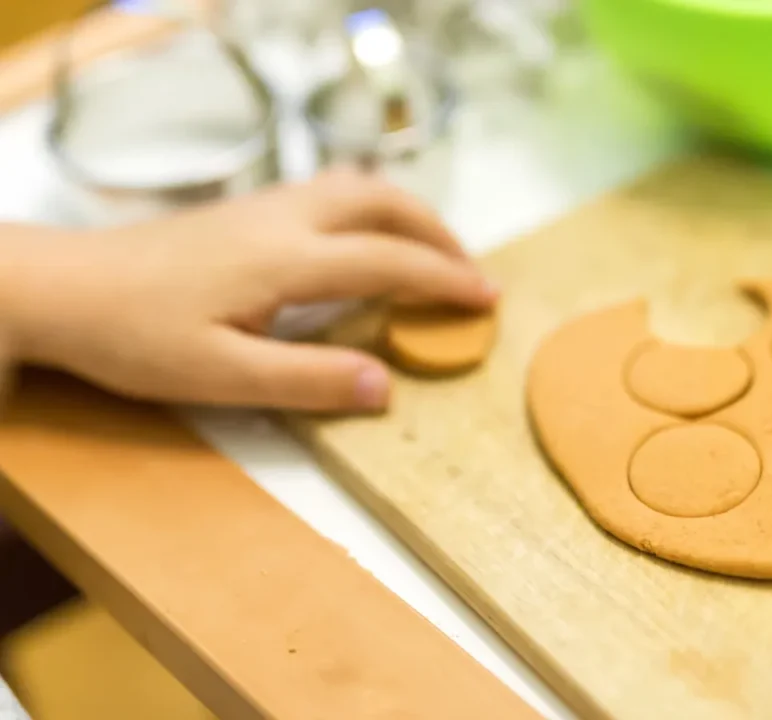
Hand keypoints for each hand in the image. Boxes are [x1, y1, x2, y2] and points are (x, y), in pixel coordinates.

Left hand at [0, 169, 496, 411]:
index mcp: (287, 260)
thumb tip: (385, 387)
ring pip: (358, 188)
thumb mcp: (220, 377)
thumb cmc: (134, 336)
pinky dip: (373, 211)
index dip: (445, 281)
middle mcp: (284, 219)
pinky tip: (365, 244)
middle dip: (439, 234)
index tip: (488, 300)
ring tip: (431, 255)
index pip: (390, 262)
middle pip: (385, 202)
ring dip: (408, 215)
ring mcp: (263, 207)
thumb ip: (307, 381)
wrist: (62, 286)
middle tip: (470, 274)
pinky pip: (331, 192)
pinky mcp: (245, 209)